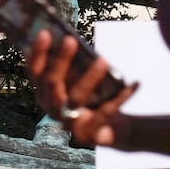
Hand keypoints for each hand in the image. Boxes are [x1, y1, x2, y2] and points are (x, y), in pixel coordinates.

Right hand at [25, 29, 136, 146]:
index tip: (45, 33)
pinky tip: (134, 84)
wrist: (112, 128)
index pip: (35, 71)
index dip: (38, 53)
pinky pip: (104, 113)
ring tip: (103, 60)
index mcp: (45, 92)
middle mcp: (52, 108)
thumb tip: (73, 39)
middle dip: (60, 61)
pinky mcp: (87, 135)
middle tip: (71, 41)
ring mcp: (68, 123)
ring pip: (76, 98)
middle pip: (52, 83)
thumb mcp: (82, 76)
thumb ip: (75, 63)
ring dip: (89, 77)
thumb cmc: (94, 95)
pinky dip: (120, 98)